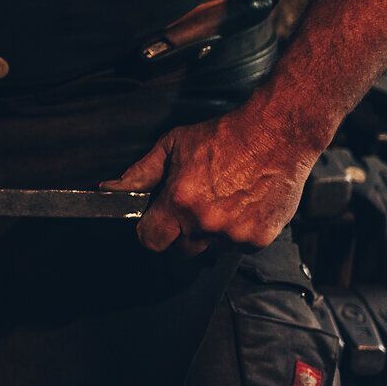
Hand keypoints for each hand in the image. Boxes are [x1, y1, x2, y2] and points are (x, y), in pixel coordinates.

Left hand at [98, 108, 316, 255]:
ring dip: (210, 234)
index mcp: (179, 201)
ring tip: (219, 204)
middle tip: (190, 209)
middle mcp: (205, 222)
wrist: (276, 135)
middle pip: (180, 250)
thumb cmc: (224, 137)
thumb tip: (111, 188)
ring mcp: (234, 234)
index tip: (155, 223)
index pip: (150, 240)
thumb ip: (141, 172)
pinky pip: (238, 248)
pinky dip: (236, 233)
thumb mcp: (173, 145)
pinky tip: (240, 207)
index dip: (150, 232)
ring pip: (210, 250)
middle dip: (180, 233)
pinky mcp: (259, 238)